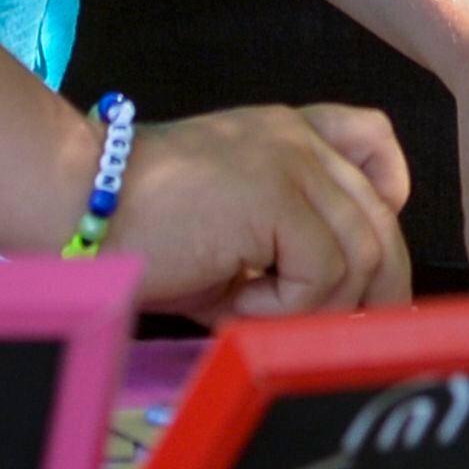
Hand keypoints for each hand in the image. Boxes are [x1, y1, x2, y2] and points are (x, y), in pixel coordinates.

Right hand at [114, 103, 412, 319]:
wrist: (82, 203)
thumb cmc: (146, 229)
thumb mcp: (233, 235)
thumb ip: (289, 251)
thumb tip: (344, 312)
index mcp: (288, 134)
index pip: (376, 146)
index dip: (386, 208)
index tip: (358, 268)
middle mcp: (298, 138)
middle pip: (381, 220)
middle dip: (370, 292)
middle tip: (322, 334)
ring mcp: (291, 160)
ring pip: (362, 255)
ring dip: (314, 308)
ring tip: (252, 315)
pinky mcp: (276, 194)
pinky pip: (323, 274)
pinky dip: (284, 310)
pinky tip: (235, 306)